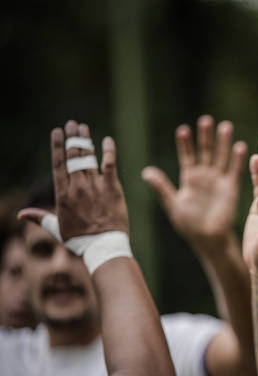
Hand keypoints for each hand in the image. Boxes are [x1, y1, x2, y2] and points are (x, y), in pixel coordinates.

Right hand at [19, 120, 128, 237]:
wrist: (103, 246)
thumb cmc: (80, 240)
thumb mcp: (56, 229)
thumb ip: (39, 217)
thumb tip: (21, 214)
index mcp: (62, 194)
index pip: (58, 164)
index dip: (57, 146)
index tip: (57, 132)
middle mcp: (77, 187)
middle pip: (73, 157)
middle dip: (72, 138)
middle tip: (72, 124)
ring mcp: (95, 186)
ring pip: (89, 158)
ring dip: (86, 141)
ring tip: (83, 128)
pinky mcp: (113, 189)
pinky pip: (110, 165)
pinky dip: (109, 151)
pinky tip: (107, 140)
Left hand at [142, 115, 246, 246]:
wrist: (208, 238)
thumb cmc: (189, 225)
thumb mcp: (173, 205)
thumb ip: (162, 187)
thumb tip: (147, 172)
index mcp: (189, 178)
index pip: (187, 155)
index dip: (185, 143)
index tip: (183, 130)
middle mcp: (205, 176)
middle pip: (205, 151)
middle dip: (206, 136)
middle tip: (206, 120)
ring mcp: (219, 180)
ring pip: (221, 157)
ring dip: (223, 143)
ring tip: (225, 126)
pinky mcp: (231, 188)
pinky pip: (235, 171)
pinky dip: (238, 160)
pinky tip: (240, 146)